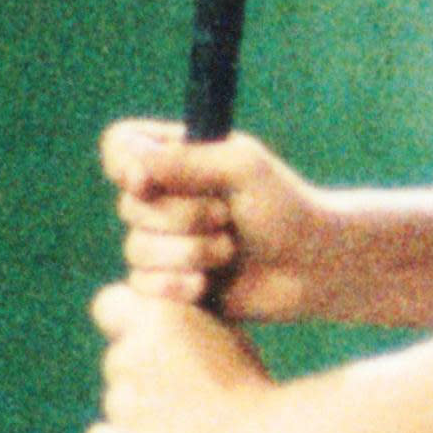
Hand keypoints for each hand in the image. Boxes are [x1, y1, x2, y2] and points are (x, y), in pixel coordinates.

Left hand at [82, 273, 281, 432]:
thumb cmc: (247, 386)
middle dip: (140, 375)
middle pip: (117, 361)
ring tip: (187, 426)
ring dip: (139, 413)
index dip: (125, 323)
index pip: (109, 304)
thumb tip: (146, 326)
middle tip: (187, 395)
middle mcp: (131, 351)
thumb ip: (177, 325)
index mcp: (158, 316)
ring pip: (117, 402)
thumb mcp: (220, 334)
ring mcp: (123, 400)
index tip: (150, 341)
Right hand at [101, 111, 347, 321]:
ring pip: (136, 249)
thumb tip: (131, 164)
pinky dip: (176, 286)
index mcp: (177, 157)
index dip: (123, 164)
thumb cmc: (285, 207)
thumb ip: (186, 160)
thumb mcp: (242, 168)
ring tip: (229, 252)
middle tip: (228, 218)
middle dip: (181, 218)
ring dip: (188, 253)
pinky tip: (208, 286)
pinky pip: (141, 285)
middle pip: (127, 205)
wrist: (312, 267)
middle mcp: (163, 196)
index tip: (146, 181)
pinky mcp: (167, 282)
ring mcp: (163, 240)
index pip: (120, 145)